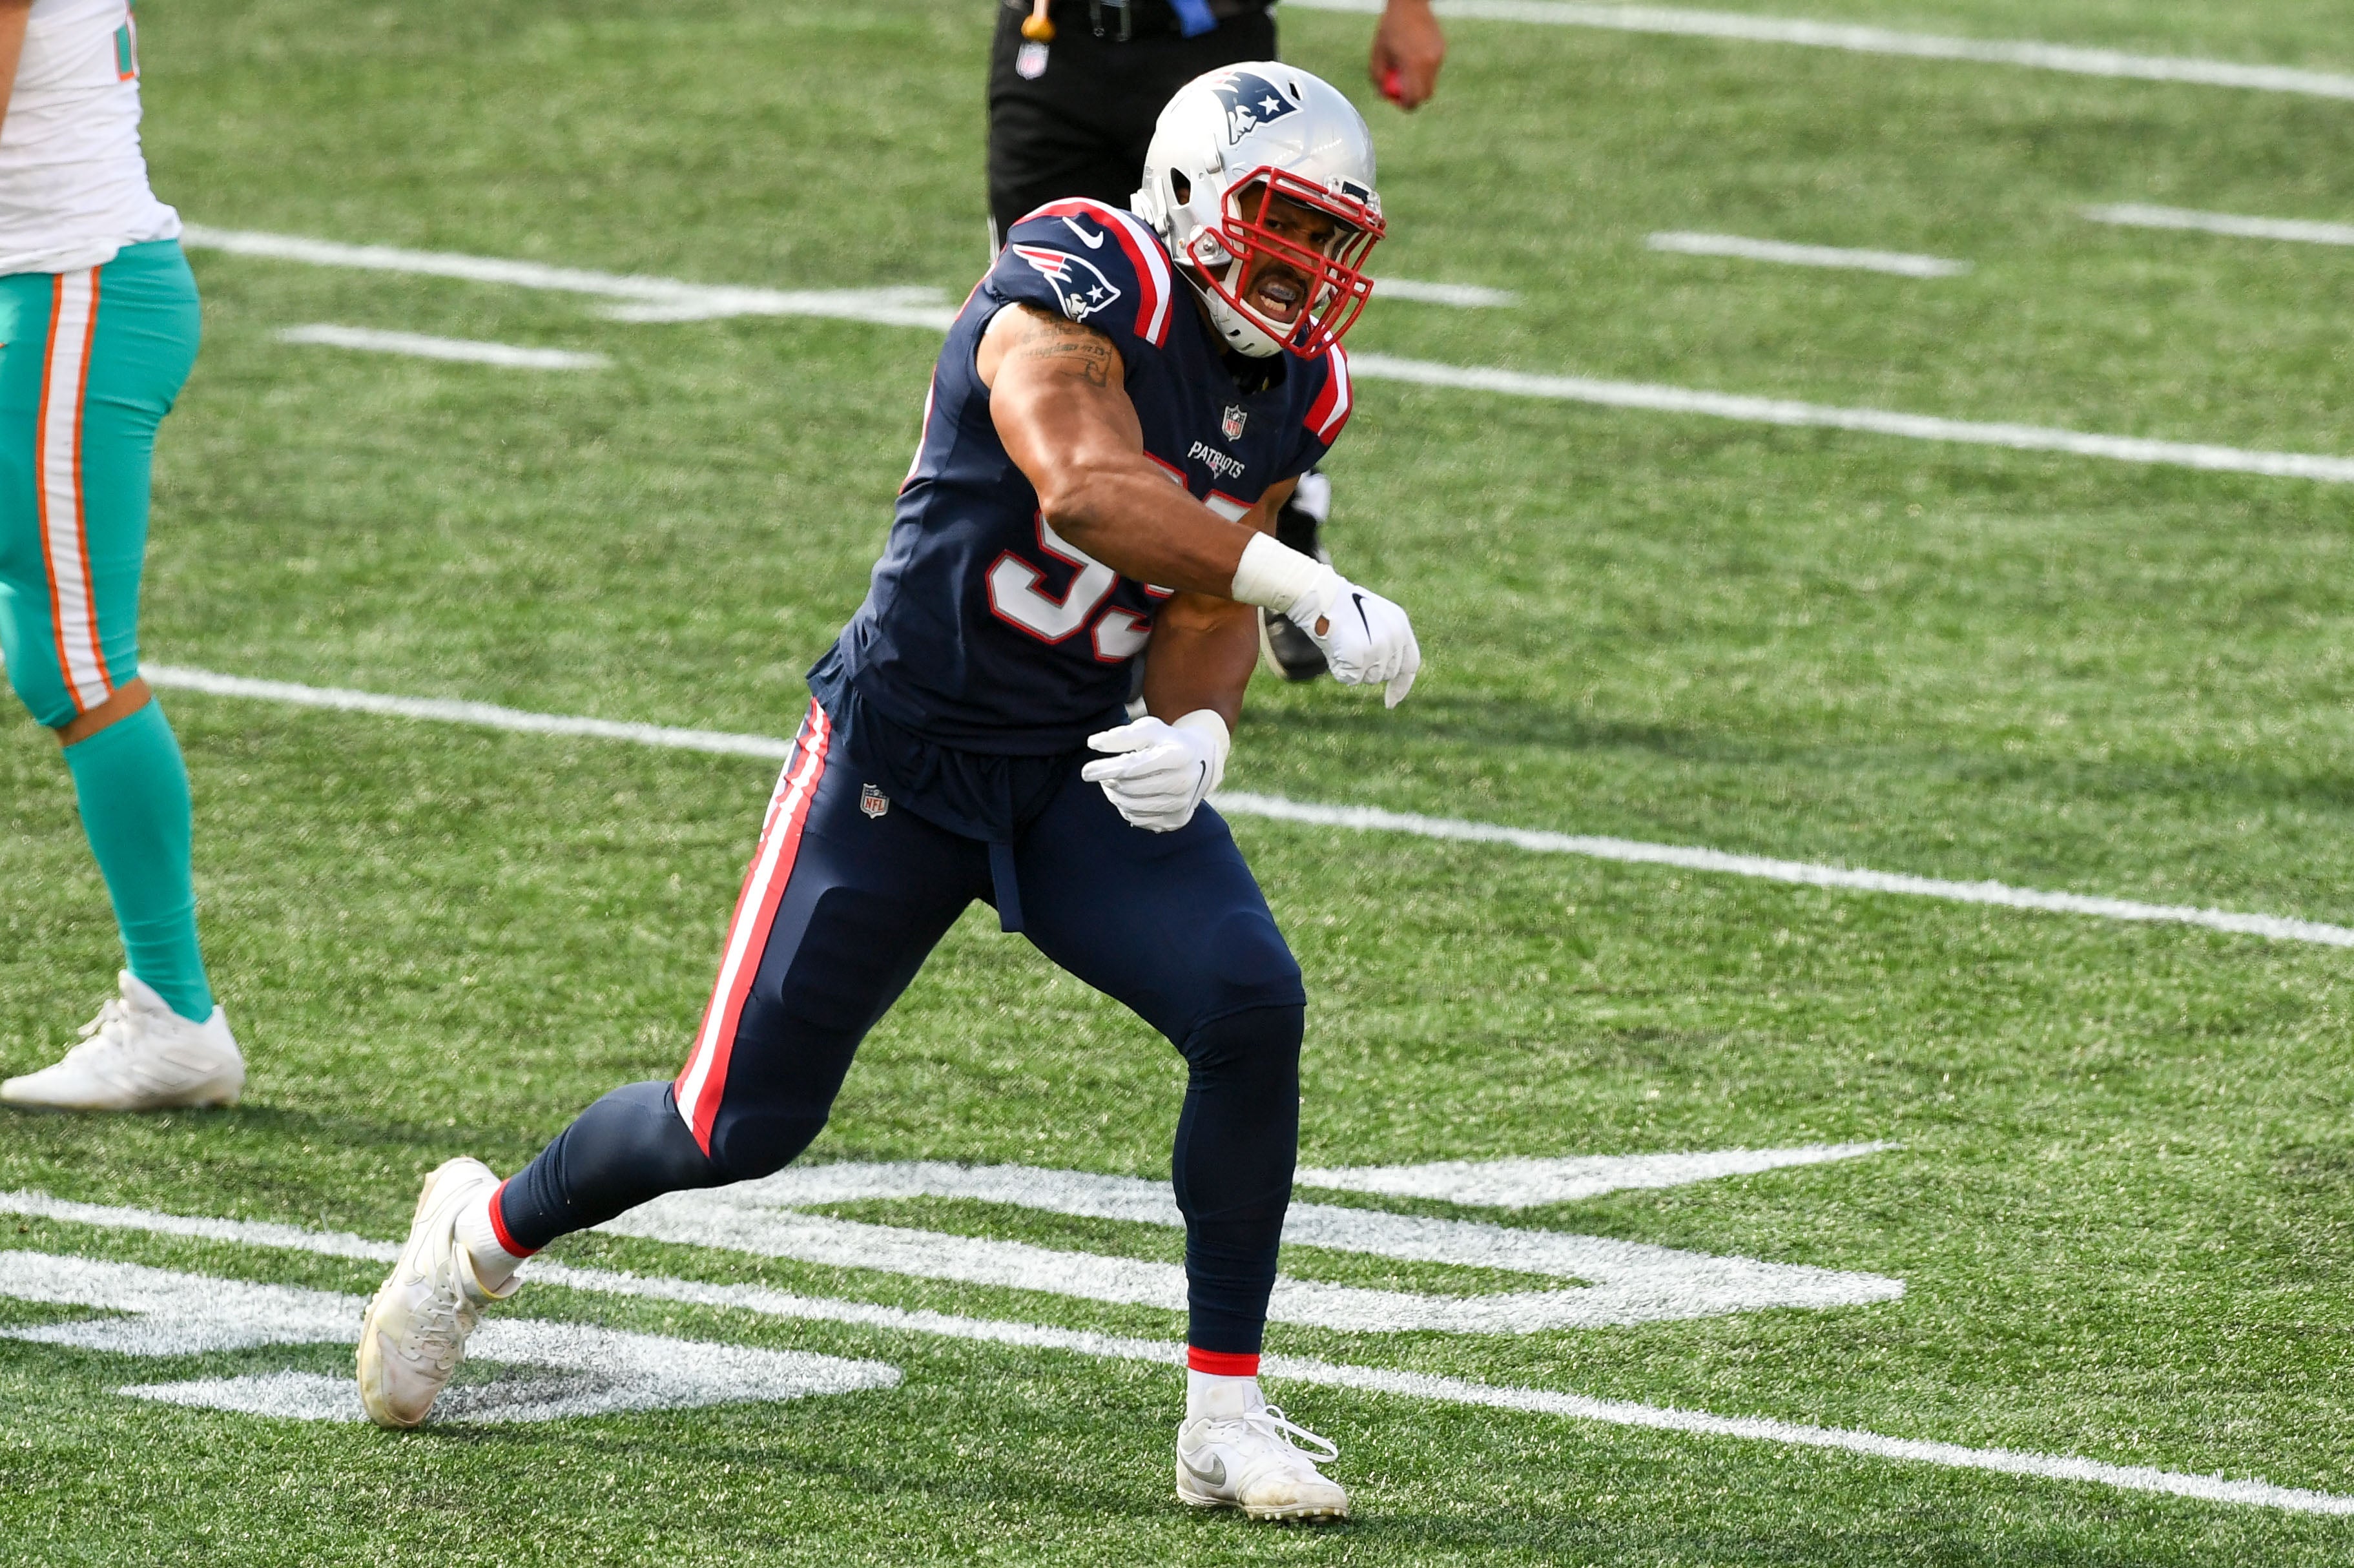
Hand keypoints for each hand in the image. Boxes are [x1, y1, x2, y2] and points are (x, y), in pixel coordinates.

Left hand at [1082, 710, 1230, 831]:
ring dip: (1114, 795)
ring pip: (1132, 806)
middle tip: (1101, 774)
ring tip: (1111, 783)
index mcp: (1178, 755)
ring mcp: (1182, 804)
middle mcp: (1184, 782)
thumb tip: (1093, 743)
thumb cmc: (1167, 741)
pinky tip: (1127, 796)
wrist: (1201, 761)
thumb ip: (1121, 735)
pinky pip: (1139, 819)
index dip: (1106, 769)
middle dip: (1109, 781)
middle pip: (1130, 788)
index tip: (1086, 771)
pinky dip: (1126, 808)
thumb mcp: (1149, 729)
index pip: (1133, 767)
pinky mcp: (1177, 820)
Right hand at [1287, 566, 1420, 705]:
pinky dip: (1340, 670)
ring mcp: (1380, 647)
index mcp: (1400, 624)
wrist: (1321, 598)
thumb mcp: (1370, 620)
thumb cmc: (1338, 609)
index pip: (1410, 663)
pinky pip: (1352, 679)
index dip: (1401, 686)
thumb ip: (1384, 643)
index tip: (1391, 703)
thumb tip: (1380, 673)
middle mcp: (1395, 637)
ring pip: (1370, 678)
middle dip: (1369, 670)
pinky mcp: (1362, 656)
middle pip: (1386, 674)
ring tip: (1342, 644)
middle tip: (1350, 647)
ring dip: (1354, 669)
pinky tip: (1334, 650)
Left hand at [1370, 0, 1444, 108]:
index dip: (1404, 104)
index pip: (1413, 99)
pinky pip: (1433, 70)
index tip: (1396, 99)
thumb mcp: (1378, 54)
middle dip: (1413, 97)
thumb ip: (1378, 78)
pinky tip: (1413, 53)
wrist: (1410, 4)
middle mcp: (1429, 63)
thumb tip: (1384, 96)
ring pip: (1430, 82)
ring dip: (1418, 82)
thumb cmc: (1390, 28)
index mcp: (1413, 65)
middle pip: (1425, 95)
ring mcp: (1438, 57)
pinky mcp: (1442, 51)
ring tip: (1405, 65)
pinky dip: (1423, 70)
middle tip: (1400, 90)